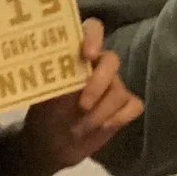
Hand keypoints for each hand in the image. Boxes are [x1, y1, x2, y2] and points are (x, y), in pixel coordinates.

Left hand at [17, 21, 144, 175]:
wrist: (51, 145)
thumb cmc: (45, 113)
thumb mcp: (43, 93)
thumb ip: (53, 77)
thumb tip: (52, 65)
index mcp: (78, 55)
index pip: (92, 30)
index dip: (94, 37)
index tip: (88, 55)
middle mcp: (99, 66)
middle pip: (112, 61)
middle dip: (98, 83)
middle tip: (82, 105)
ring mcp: (114, 86)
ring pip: (120, 90)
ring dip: (101, 111)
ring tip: (81, 127)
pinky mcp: (124, 107)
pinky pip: (133, 106)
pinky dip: (120, 117)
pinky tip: (103, 127)